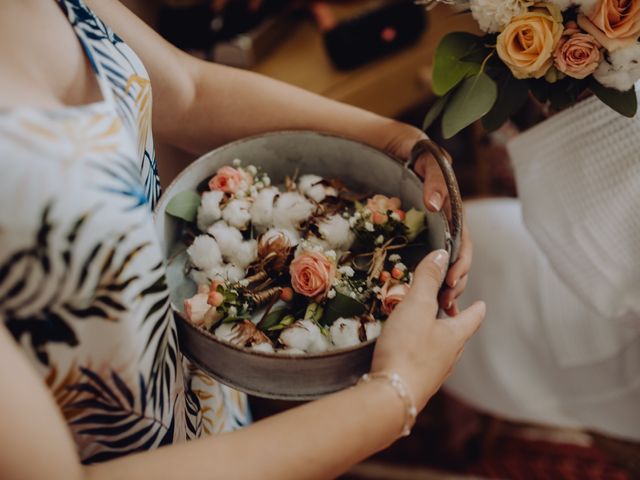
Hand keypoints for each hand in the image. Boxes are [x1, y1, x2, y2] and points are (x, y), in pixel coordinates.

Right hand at [370, 249, 484, 410]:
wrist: (392, 395)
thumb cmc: (408, 348)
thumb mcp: (416, 306)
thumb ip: (428, 279)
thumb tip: (442, 254)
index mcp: (455, 336)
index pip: (472, 318)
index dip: (476, 308)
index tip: (482, 303)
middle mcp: (449, 357)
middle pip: (458, 336)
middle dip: (454, 324)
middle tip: (449, 312)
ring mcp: (434, 373)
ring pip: (441, 352)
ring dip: (437, 340)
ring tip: (426, 331)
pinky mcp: (416, 384)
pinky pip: (423, 364)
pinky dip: (420, 355)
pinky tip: (407, 354)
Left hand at [380, 122, 472, 315]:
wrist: (386, 143)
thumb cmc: (406, 148)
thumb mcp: (423, 156)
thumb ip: (433, 177)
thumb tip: (436, 205)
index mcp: (451, 203)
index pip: (463, 237)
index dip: (460, 259)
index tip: (451, 278)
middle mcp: (445, 216)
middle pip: (459, 252)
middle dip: (457, 276)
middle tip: (449, 297)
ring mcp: (432, 223)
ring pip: (447, 258)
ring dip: (450, 281)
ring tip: (445, 303)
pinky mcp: (419, 229)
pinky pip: (429, 255)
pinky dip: (433, 276)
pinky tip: (432, 297)